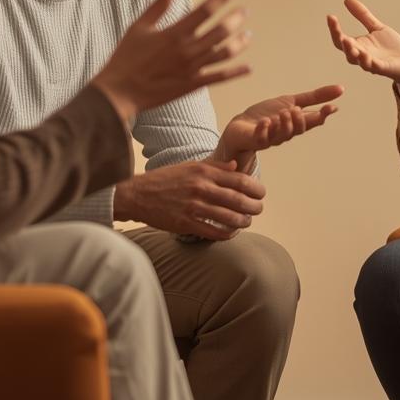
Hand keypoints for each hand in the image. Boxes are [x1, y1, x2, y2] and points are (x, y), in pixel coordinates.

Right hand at [92, 0, 250, 121]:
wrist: (119, 91)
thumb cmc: (125, 57)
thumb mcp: (138, 27)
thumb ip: (157, 6)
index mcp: (174, 32)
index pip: (205, 10)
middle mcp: (187, 49)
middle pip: (221, 30)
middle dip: (235, 18)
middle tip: (244, 11)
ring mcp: (192, 68)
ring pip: (225, 53)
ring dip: (240, 42)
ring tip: (249, 34)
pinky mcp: (192, 85)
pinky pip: (220, 77)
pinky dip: (236, 72)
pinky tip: (248, 67)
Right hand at [113, 158, 267, 240]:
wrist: (137, 194)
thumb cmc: (165, 179)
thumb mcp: (190, 166)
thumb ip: (215, 166)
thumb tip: (236, 166)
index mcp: (204, 172)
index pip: (240, 180)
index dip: (256, 188)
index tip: (261, 193)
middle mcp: (201, 188)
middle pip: (239, 200)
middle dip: (254, 207)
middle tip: (259, 209)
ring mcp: (194, 207)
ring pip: (229, 218)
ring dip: (243, 222)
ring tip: (247, 221)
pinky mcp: (186, 223)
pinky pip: (214, 232)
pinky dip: (227, 234)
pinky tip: (231, 233)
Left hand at [215, 84, 343, 172]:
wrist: (241, 125)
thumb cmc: (267, 114)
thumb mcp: (291, 101)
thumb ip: (314, 97)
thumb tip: (341, 89)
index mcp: (295, 123)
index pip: (313, 121)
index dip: (322, 115)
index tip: (331, 107)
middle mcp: (285, 132)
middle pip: (299, 130)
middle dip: (300, 121)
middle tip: (296, 110)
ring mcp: (270, 137)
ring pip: (282, 136)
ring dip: (284, 124)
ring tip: (283, 113)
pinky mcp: (255, 139)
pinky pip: (261, 138)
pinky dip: (264, 130)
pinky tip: (265, 122)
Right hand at [326, 0, 399, 103]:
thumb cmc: (392, 48)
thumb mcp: (377, 27)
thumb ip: (363, 15)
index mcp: (359, 46)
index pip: (341, 39)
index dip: (334, 29)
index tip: (330, 16)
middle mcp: (362, 55)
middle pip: (346, 50)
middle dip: (340, 40)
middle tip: (336, 29)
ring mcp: (372, 63)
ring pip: (357, 60)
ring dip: (351, 52)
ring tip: (347, 41)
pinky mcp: (384, 69)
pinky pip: (374, 66)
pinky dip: (368, 62)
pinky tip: (365, 55)